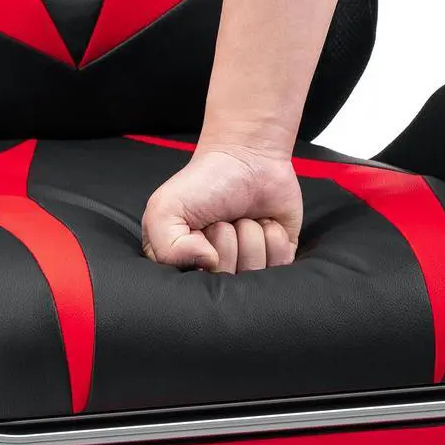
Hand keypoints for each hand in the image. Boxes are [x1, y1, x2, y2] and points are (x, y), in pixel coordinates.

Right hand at [142, 145, 302, 272]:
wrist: (246, 156)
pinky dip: (273, 237)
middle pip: (228, 280)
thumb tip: (208, 265)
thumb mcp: (164, 209)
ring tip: (243, 217)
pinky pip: (280, 265)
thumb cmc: (204, 182)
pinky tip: (264, 221)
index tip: (200, 230)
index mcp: (186, 264)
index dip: (200, 255)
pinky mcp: (278, 257)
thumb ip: (168, 248)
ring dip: (250, 236)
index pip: (195, 287)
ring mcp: (250, 265)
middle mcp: (218, 271)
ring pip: (255, 272)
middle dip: (227, 241)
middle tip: (223, 219)